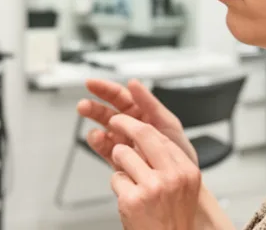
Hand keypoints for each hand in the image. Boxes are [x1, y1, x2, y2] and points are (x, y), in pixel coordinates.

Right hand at [77, 78, 198, 165]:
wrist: (182, 183)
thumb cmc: (179, 151)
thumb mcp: (167, 122)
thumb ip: (149, 103)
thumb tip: (133, 83)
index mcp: (141, 114)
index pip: (120, 97)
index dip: (105, 89)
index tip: (91, 84)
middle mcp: (130, 127)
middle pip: (107, 112)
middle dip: (94, 107)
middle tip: (84, 105)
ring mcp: (123, 143)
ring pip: (103, 129)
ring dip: (94, 125)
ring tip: (90, 127)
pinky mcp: (119, 160)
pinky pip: (105, 149)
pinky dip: (98, 143)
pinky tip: (97, 138)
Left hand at [107, 114, 200, 229]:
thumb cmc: (172, 220)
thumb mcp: (182, 187)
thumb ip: (169, 163)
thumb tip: (146, 137)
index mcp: (187, 171)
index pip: (162, 137)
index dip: (141, 126)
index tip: (130, 122)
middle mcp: (172, 177)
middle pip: (144, 134)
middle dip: (124, 123)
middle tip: (114, 121)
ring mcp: (152, 187)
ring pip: (123, 154)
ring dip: (120, 163)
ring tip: (130, 180)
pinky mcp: (133, 199)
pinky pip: (115, 178)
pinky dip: (118, 186)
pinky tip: (129, 199)